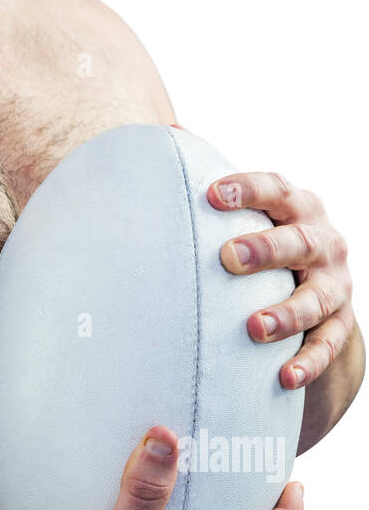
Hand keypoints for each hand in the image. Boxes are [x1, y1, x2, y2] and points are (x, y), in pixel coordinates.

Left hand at [208, 171, 352, 390]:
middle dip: (266, 248)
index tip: (212, 195)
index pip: (276, 190)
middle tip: (227, 258)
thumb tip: (170, 132)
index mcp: (297, 206)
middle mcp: (322, 241)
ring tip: (254, 328)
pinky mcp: (339, 325)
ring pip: (317, 298)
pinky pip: (328, 345)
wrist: (320, 288)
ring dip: (287, 313)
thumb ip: (216, 177)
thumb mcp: (252, 209)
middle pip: (300, 241)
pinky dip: (308, 361)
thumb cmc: (267, 238)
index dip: (248, 190)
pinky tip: (284, 377)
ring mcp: (335, 285)